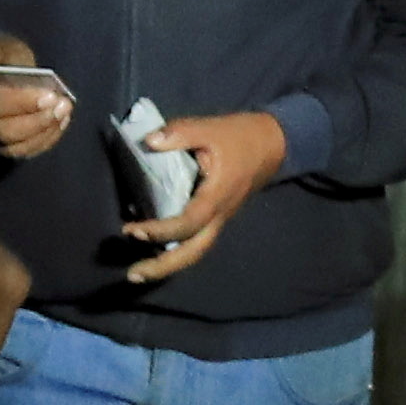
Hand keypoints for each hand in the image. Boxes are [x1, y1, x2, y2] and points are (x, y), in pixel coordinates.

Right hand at [0, 30, 73, 162]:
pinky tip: (60, 122)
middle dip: (37, 121)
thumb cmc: (0, 57)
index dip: (22, 103)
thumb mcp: (7, 49)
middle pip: (2, 131)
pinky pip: (21, 152)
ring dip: (42, 133)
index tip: (51, 96)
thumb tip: (43, 87)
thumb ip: (20, 65)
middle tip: (63, 105)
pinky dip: (43, 140)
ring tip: (64, 112)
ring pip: (12, 147)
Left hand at [118, 109, 288, 283]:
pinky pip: (195, 240)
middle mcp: (219, 215)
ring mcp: (219, 219)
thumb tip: (148, 141)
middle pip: (193, 253)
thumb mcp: (210, 128)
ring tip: (139, 272)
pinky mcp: (216, 217)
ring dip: (167, 265)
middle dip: (163, 267)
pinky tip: (153, 249)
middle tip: (132, 275)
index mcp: (216, 196)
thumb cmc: (241, 137)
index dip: (160, 231)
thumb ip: (180, 134)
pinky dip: (174, 250)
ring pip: (195, 251)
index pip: (188, 224)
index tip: (132, 230)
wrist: (272, 144)